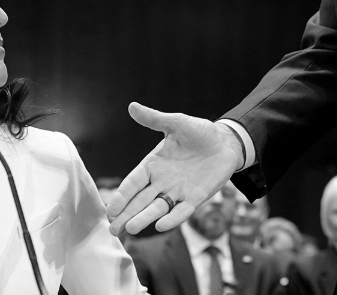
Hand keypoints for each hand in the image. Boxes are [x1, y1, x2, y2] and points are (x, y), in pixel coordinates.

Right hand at [105, 102, 244, 234]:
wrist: (226, 142)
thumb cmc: (199, 132)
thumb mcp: (176, 123)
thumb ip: (154, 119)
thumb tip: (132, 106)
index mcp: (153, 164)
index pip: (133, 182)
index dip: (122, 196)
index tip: (110, 209)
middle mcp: (162, 181)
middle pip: (141, 201)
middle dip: (127, 215)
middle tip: (113, 230)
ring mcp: (178, 191)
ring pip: (157, 208)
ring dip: (144, 219)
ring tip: (131, 230)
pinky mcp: (196, 198)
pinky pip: (182, 211)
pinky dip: (172, 219)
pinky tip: (161, 226)